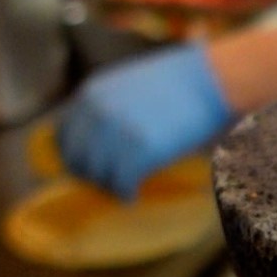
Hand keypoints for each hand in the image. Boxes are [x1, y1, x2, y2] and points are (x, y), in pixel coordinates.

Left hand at [56, 44, 231, 199]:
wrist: (213, 79)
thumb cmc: (180, 82)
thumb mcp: (128, 84)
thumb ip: (107, 107)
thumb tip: (98, 141)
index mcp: (91, 93)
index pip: (64, 136)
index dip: (77, 156)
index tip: (92, 167)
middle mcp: (97, 111)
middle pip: (77, 159)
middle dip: (91, 174)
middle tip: (109, 181)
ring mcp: (117, 132)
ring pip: (97, 175)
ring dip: (108, 185)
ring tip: (124, 188)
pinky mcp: (140, 151)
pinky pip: (121, 184)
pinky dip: (126, 194)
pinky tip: (133, 196)